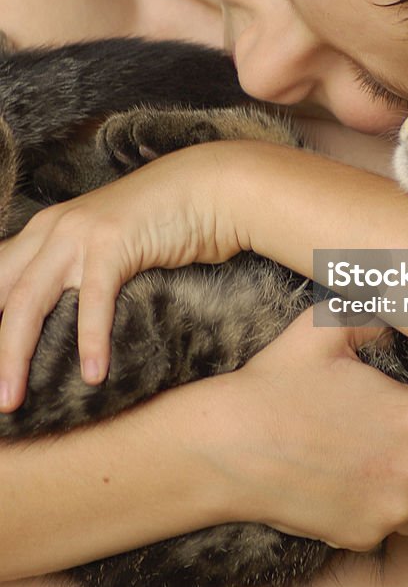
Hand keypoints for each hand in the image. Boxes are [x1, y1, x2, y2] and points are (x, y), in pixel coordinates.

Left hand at [0, 142, 247, 410]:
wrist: (208, 187)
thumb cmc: (163, 222)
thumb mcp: (105, 243)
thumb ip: (77, 270)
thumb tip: (61, 320)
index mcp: (44, 231)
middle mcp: (51, 229)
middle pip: (0, 295)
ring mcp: (80, 233)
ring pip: (29, 301)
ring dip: (14, 355)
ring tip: (12, 399)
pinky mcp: (114, 242)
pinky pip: (93, 298)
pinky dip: (91, 339)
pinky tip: (93, 374)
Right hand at [202, 307, 407, 550]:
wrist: (231, 446)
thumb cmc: (280, 381)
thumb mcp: (328, 328)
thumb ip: (376, 317)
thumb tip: (398, 313)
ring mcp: (389, 509)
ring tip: (390, 473)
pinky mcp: (360, 536)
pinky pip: (388, 530)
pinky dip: (381, 514)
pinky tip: (355, 488)